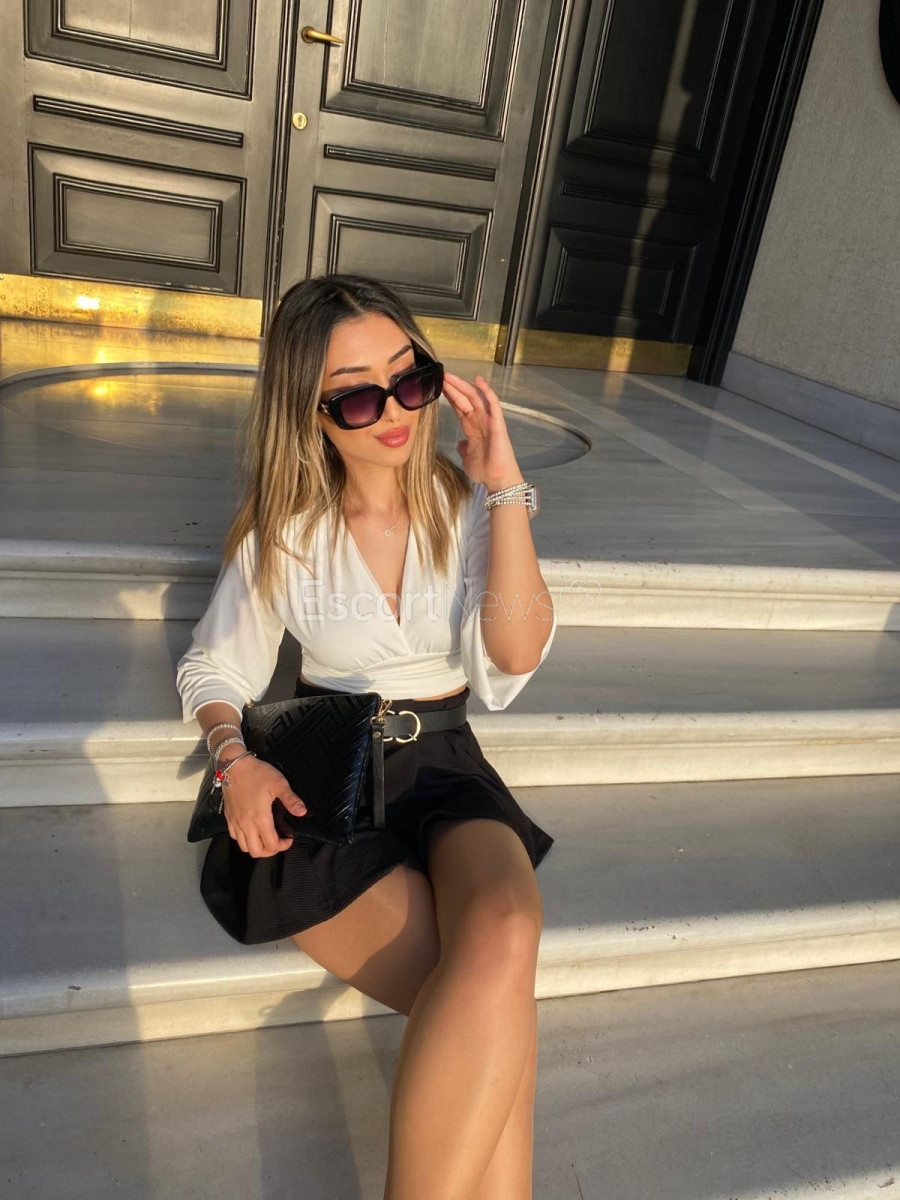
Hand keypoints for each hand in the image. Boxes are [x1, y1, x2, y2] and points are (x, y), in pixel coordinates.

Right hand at [219, 753, 307, 857]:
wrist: (234, 765)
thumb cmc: (258, 773)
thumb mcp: (279, 783)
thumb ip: (291, 799)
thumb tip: (303, 812)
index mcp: (259, 818)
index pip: (271, 844)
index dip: (283, 846)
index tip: (289, 837)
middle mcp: (246, 824)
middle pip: (257, 851)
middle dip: (270, 851)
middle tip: (279, 841)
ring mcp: (235, 822)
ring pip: (244, 847)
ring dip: (257, 848)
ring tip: (266, 839)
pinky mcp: (228, 818)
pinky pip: (235, 837)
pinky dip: (244, 840)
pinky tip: (252, 831)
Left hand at [442, 370, 523, 490]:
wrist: (497, 479)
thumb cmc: (484, 471)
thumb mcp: (467, 458)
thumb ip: (464, 449)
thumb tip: (460, 443)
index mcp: (471, 428)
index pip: (459, 408)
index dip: (450, 396)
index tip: (439, 386)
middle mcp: (479, 421)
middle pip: (464, 399)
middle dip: (452, 387)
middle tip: (441, 375)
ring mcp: (488, 420)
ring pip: (475, 397)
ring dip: (462, 386)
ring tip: (450, 375)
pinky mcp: (497, 422)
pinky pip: (493, 403)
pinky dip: (486, 391)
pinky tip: (478, 380)